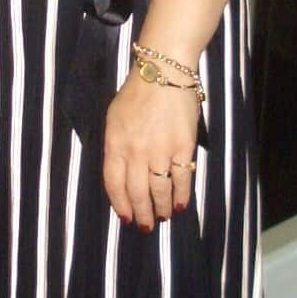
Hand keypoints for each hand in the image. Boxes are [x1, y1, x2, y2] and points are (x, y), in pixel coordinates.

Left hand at [102, 70, 198, 232]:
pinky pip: (181, 178)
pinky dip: (181, 195)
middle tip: (145, 226)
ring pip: (159, 190)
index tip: (125, 217)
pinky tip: (180, 205)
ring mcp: (160, 150)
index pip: (113, 183)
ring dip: (161, 208)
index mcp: (115, 144)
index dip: (120, 204)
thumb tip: (122, 175)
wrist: (164, 72)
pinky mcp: (183, 147)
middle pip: (137, 192)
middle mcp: (136, 151)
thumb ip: (116, 147)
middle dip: (141, 214)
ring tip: (163, 217)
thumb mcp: (114, 118)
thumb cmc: (137, 93)